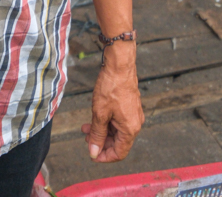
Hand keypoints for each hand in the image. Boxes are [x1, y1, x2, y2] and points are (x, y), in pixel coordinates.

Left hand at [81, 42, 143, 161]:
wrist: (119, 65)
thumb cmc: (111, 87)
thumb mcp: (99, 113)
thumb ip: (97, 135)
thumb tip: (94, 152)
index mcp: (130, 129)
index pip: (119, 153)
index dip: (104, 156)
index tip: (92, 154)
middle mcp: (135, 124)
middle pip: (118, 142)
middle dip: (101, 142)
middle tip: (86, 137)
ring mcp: (133, 114)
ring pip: (117, 131)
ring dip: (102, 131)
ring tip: (86, 127)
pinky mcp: (130, 106)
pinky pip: (118, 121)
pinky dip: (107, 122)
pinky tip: (95, 117)